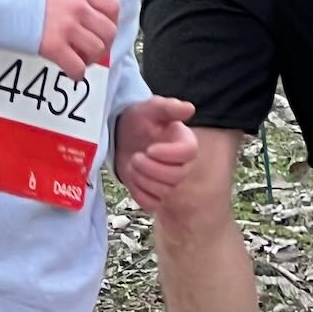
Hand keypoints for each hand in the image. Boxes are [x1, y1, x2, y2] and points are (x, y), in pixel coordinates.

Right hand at [38, 0, 119, 80]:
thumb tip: (84, 5)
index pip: (112, 7)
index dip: (111, 22)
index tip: (104, 29)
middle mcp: (78, 7)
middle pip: (109, 31)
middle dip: (104, 44)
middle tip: (93, 49)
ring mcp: (67, 27)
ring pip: (97, 50)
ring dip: (91, 59)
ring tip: (81, 60)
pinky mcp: (53, 46)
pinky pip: (77, 66)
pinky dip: (77, 73)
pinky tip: (71, 73)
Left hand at [114, 97, 197, 211]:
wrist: (122, 137)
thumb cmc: (140, 120)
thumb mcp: (151, 108)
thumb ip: (169, 107)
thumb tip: (190, 108)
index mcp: (184, 141)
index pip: (189, 153)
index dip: (169, 154)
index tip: (150, 149)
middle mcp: (181, 164)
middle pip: (177, 177)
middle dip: (152, 169)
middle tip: (135, 157)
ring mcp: (169, 182)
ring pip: (164, 192)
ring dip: (143, 180)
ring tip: (132, 164)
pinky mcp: (155, 196)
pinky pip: (151, 204)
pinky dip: (138, 193)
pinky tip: (132, 177)